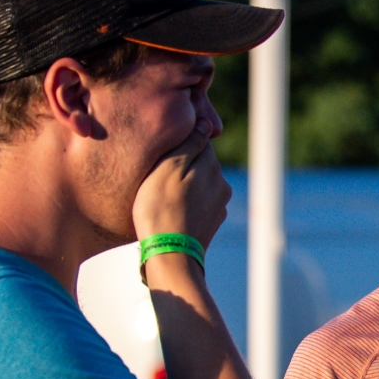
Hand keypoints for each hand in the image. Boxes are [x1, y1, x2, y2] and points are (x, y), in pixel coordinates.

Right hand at [133, 127, 230, 247]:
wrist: (170, 256)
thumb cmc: (160, 208)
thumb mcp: (168, 168)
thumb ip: (188, 144)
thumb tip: (205, 123)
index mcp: (211, 166)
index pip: (198, 140)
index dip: (179, 143)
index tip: (162, 152)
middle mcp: (222, 184)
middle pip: (200, 163)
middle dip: (182, 165)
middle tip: (157, 176)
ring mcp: (220, 206)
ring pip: (199, 185)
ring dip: (184, 186)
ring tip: (162, 196)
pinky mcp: (212, 223)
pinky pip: (198, 205)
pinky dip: (187, 205)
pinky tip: (171, 212)